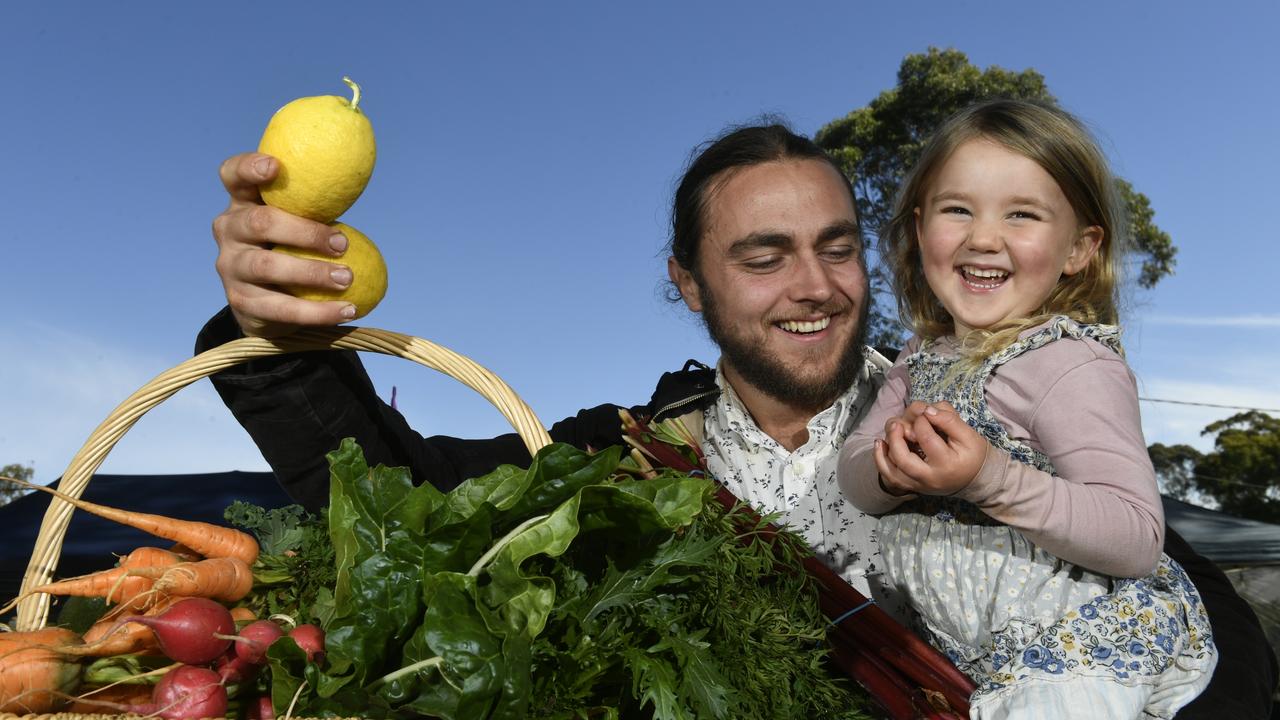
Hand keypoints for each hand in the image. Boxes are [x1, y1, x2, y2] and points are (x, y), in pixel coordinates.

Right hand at [211, 153, 355, 337]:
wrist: (266, 302)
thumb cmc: (291, 248)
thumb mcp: (297, 222)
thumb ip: (314, 206)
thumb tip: (357, 184)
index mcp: (242, 203)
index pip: (233, 175)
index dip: (248, 167)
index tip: (275, 166)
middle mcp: (229, 230)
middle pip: (260, 222)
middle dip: (305, 232)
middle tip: (342, 243)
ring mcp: (230, 266)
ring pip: (266, 266)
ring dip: (312, 273)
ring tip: (347, 278)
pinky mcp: (241, 302)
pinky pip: (281, 308)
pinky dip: (318, 312)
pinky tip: (348, 310)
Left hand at [874, 401, 986, 496]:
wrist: (976, 479)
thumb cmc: (972, 454)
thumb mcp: (969, 435)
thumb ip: (949, 420)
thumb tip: (927, 410)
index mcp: (947, 464)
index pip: (927, 438)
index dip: (922, 420)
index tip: (925, 413)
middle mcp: (931, 478)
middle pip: (904, 460)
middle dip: (896, 438)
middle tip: (899, 424)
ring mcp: (920, 485)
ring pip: (893, 472)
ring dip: (884, 451)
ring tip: (888, 434)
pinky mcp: (913, 486)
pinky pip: (891, 479)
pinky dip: (882, 462)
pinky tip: (881, 445)